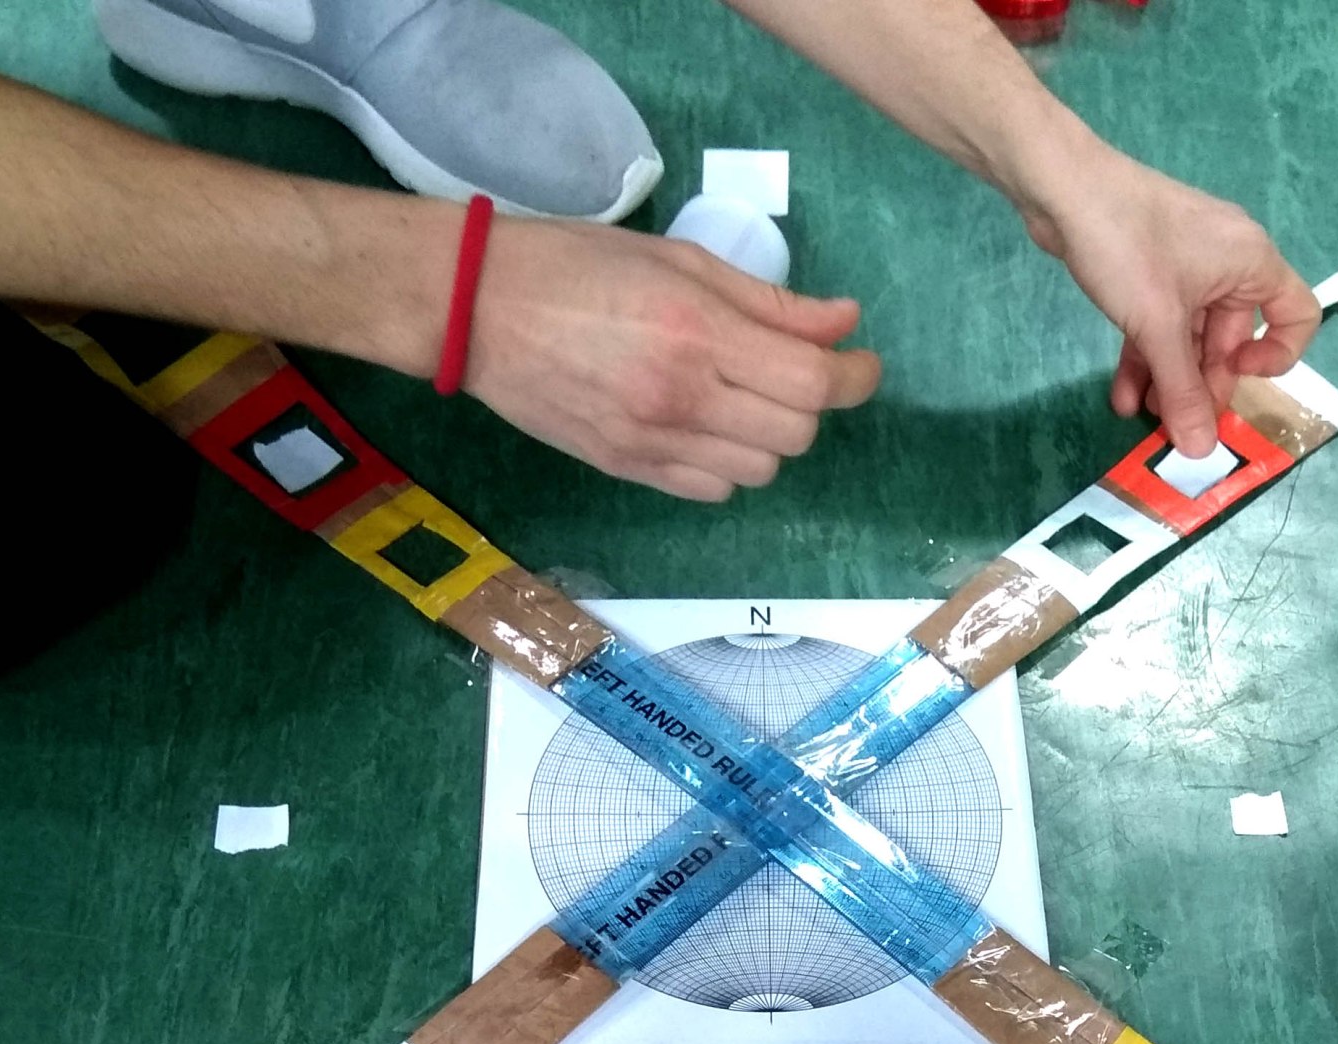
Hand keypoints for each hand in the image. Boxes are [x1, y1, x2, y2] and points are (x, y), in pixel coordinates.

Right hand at [464, 220, 881, 500]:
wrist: (477, 311)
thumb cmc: (576, 265)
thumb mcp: (679, 260)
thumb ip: (768, 302)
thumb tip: (843, 324)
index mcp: (697, 333)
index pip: (812, 382)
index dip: (853, 378)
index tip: (860, 364)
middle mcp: (682, 398)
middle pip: (794, 435)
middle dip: (809, 404)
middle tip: (790, 371)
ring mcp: (654, 443)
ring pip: (759, 470)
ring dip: (769, 438)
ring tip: (742, 397)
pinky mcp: (629, 470)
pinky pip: (713, 489)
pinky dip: (729, 464)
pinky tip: (709, 427)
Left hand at [1021, 145, 1319, 456]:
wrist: (1063, 189)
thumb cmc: (1128, 249)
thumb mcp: (1159, 327)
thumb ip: (1183, 390)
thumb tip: (1201, 451)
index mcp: (1252, 263)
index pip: (1297, 314)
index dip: (1277, 356)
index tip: (1238, 377)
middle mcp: (1229, 264)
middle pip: (1233, 340)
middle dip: (1204, 384)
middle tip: (1175, 423)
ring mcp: (1188, 267)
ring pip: (1191, 339)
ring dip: (1170, 380)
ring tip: (1144, 418)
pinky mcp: (1151, 272)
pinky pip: (1160, 325)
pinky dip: (1146, 359)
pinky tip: (1122, 397)